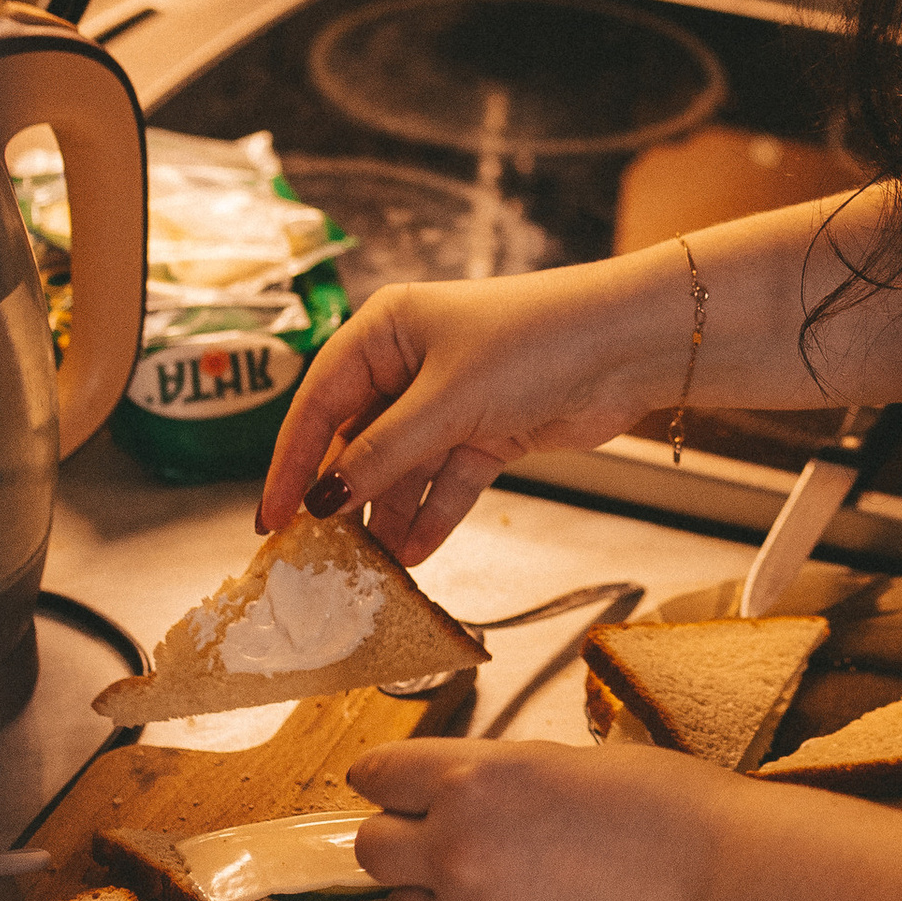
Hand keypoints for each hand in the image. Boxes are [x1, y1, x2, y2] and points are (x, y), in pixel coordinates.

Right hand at [258, 255, 690, 563]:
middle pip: (358, 439)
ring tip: (370, 569)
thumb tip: (323, 500)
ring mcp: (451, 399)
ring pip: (403, 468)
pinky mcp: (488, 430)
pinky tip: (415, 555)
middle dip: (344, 497)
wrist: (629, 346)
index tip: (272, 518)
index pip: (319, 402)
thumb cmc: (535, 342)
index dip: (291, 462)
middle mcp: (411, 361)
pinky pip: (446, 481)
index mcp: (386, 330)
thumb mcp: (446, 401)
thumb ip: (382, 454)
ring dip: (390, 516)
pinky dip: (433, 515)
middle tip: (318, 555)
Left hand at [346, 731, 738, 900]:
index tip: (395, 793)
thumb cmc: (671, 809)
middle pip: (373, 851)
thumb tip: (459, 801)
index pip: (380, 775)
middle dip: (402, 846)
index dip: (389, 783)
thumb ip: (499, 783)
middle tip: (442, 850)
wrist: (729, 885)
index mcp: (474, 781)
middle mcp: (458, 851)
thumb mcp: (568, 763)